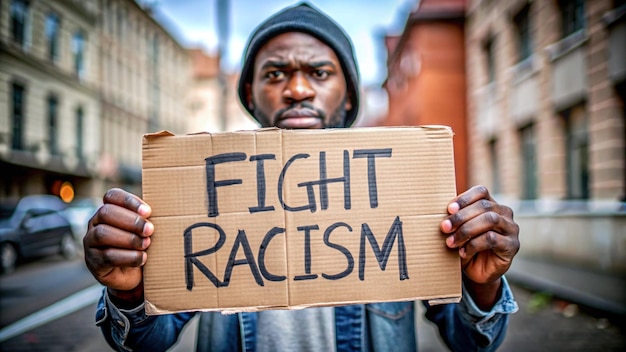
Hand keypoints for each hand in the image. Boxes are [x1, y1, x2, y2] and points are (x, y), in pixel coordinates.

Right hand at [83, 188, 153, 303]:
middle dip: (131, 221)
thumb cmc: (140, 246)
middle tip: (150, 230)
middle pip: (106, 213)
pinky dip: (128, 257)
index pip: (112, 196)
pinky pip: (107, 256)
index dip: (129, 201)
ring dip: (129, 239)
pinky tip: (142, 258)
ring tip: (146, 244)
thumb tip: (165, 213)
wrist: (133, 275)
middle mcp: (95, 223)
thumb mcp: (143, 230)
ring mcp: (91, 242)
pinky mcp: (94, 262)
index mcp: (108, 210)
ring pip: (103, 234)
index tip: (148, 211)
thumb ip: (146, 220)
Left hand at [440, 185, 518, 307]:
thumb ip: (456, 219)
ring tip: (451, 242)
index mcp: (491, 204)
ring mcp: (511, 229)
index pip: (481, 192)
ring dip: (466, 230)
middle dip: (461, 217)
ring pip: (490, 220)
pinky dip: (474, 245)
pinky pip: (492, 239)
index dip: (465, 198)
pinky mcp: (512, 245)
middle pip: (484, 206)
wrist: (477, 272)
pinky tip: (463, 252)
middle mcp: (505, 213)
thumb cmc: (466, 245)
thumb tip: (442, 212)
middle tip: (444, 228)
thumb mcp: (459, 230)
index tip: (449, 209)